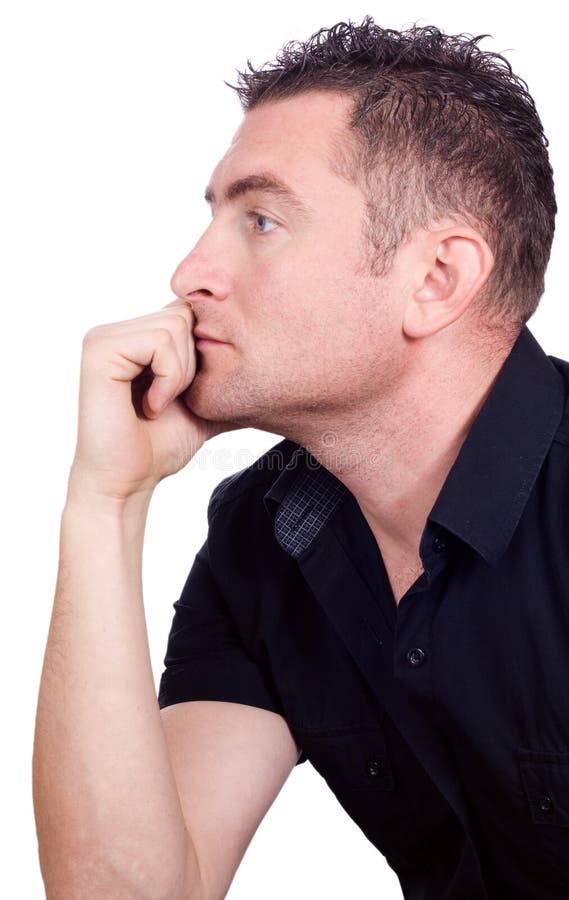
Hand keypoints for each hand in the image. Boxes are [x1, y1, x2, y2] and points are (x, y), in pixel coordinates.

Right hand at [68, 299, 238, 503]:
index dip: (201, 355)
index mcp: (134, 337)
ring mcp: (103, 337)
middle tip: (170, 402)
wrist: (129, 482)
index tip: (183, 396)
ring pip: (176, 326)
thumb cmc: (160, 447)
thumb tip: (278, 368)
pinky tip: (150, 406)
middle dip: (193, 365)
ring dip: (181, 375)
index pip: (190, 314)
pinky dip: (168, 379)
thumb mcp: (206, 403)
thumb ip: (227, 376)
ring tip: (158, 405)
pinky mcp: (99, 350)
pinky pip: (159, 341)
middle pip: (185, 314)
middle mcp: (115, 331)